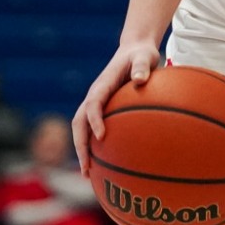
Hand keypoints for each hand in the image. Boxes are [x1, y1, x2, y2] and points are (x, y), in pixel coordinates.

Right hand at [72, 41, 160, 174]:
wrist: (134, 50)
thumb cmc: (142, 55)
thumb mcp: (145, 56)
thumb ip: (142, 66)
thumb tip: (140, 79)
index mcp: (102, 84)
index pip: (93, 104)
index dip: (94, 120)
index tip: (101, 136)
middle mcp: (94, 96)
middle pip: (78, 123)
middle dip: (80, 145)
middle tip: (87, 167)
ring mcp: (95, 103)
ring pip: (81, 129)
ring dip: (82, 150)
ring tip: (87, 174)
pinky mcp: (101, 109)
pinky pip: (92, 129)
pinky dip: (93, 147)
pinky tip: (104, 164)